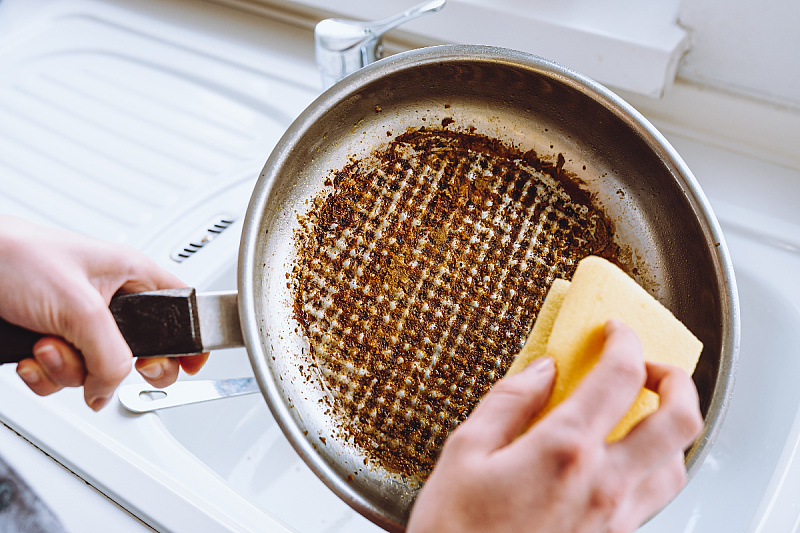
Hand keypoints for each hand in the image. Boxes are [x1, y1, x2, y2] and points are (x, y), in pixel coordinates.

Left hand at [0, 216, 207, 410]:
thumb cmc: (15, 256)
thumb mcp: (79, 307)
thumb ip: (110, 354)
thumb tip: (112, 388)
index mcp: (131, 276)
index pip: (180, 309)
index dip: (188, 339)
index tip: (190, 364)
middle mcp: (110, 301)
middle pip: (139, 352)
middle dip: (115, 367)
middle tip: (108, 369)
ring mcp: (79, 324)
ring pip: (96, 370)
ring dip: (68, 369)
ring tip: (47, 345)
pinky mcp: (51, 340)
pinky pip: (63, 377)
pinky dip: (45, 375)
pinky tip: (32, 354)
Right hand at [407, 320, 702, 532]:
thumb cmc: (456, 530)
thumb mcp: (465, 451)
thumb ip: (509, 401)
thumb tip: (542, 370)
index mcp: (564, 450)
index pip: (620, 375)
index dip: (623, 340)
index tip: (613, 330)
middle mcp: (603, 484)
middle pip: (679, 420)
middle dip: (675, 379)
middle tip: (648, 365)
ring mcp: (615, 517)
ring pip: (677, 463)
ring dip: (671, 426)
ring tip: (644, 410)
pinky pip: (655, 495)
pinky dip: (655, 464)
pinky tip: (624, 458)